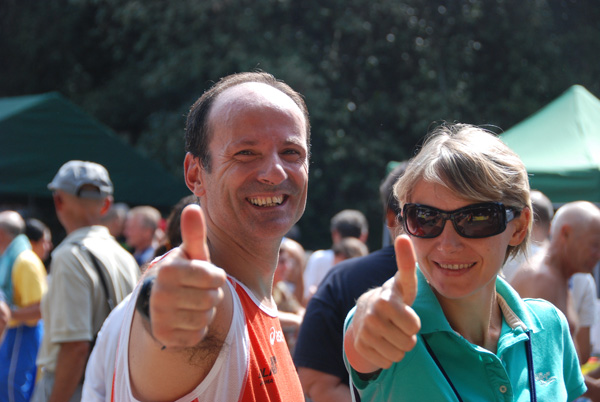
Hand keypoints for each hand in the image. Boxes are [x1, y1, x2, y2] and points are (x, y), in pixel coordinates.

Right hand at [148, 204, 226, 347]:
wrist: (161, 301)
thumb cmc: (185, 272)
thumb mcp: (191, 254)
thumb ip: (194, 233)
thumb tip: (192, 207)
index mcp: (168, 270)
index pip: (213, 277)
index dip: (217, 277)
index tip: (208, 275)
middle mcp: (159, 294)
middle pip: (211, 299)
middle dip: (212, 295)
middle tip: (200, 291)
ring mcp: (159, 317)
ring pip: (205, 319)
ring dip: (206, 312)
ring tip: (193, 304)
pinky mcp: (163, 337)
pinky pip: (197, 336)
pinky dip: (198, 329)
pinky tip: (187, 319)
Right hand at [345, 234, 420, 371]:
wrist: (366, 312)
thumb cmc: (394, 297)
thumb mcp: (404, 283)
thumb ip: (407, 263)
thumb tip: (403, 236)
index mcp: (386, 300)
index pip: (411, 321)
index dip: (411, 313)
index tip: (401, 267)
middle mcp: (373, 315)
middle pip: (410, 341)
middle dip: (409, 336)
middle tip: (400, 324)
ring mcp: (364, 331)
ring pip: (399, 354)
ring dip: (400, 346)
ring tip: (393, 332)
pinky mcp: (359, 346)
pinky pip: (387, 362)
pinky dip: (389, 355)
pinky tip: (383, 341)